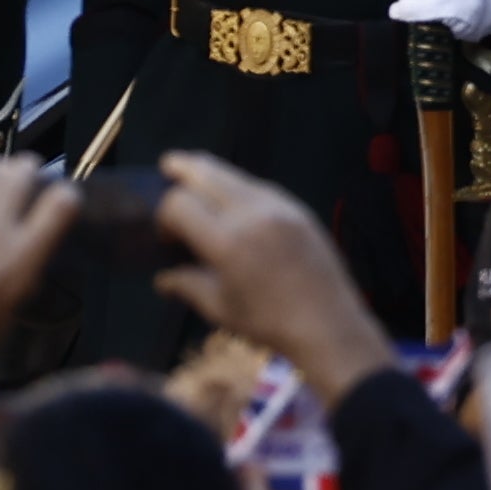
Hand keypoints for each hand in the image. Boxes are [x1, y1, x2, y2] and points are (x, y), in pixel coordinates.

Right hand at [152, 152, 398, 398]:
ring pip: (236, 175)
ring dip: (212, 173)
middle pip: (207, 173)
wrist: (328, 324)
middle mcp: (251, 214)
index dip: (164, 214)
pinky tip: (234, 197)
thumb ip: (187, 286)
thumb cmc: (269, 323)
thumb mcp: (220, 309)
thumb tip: (162, 278)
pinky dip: (240, 185)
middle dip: (183, 168)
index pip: (180, 204)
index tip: (166, 234)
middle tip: (168, 165)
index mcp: (226, 241)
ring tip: (196, 174)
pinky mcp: (298, 209)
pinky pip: (261, 186)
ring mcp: (279, 207)